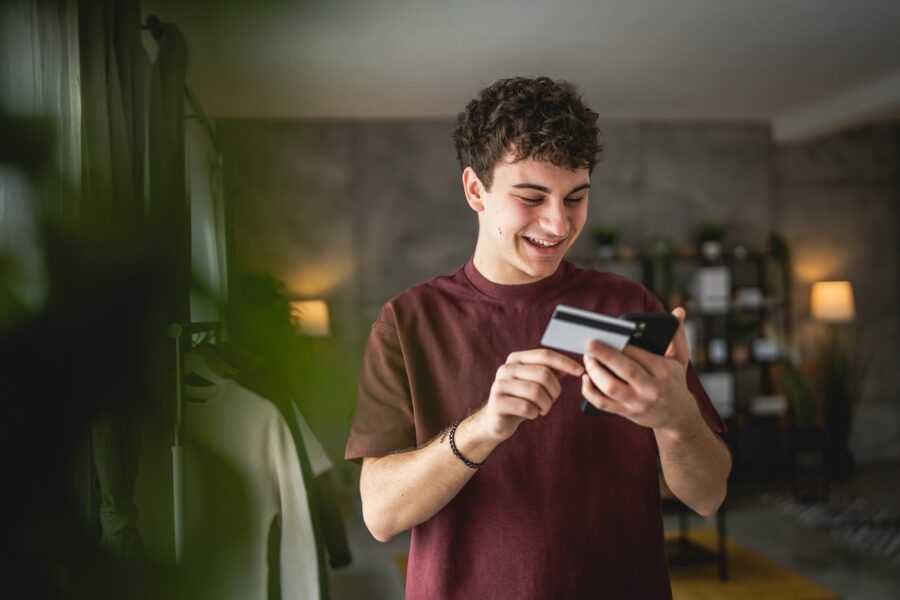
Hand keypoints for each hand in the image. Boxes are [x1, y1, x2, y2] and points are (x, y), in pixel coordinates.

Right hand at [477, 349, 584, 442]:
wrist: (496, 421)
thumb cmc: (521, 399)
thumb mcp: (536, 383)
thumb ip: (551, 371)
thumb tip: (574, 364)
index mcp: (516, 359)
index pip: (545, 355)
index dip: (565, 362)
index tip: (581, 371)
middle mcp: (506, 368)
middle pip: (543, 374)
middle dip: (555, 390)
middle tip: (552, 400)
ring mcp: (499, 385)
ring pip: (536, 391)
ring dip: (546, 404)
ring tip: (543, 409)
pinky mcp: (496, 402)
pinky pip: (526, 407)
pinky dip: (534, 413)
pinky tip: (531, 414)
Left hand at [581, 307, 700, 431]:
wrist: (678, 416)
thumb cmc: (674, 381)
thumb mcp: (680, 358)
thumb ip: (677, 334)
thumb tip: (678, 311)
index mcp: (663, 371)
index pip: (640, 355)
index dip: (621, 345)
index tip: (608, 334)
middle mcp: (651, 388)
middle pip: (625, 370)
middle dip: (605, 355)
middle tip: (589, 344)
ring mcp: (638, 402)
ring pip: (611, 387)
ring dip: (595, 372)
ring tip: (587, 359)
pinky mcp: (627, 412)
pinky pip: (603, 403)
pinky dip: (590, 392)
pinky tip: (585, 378)